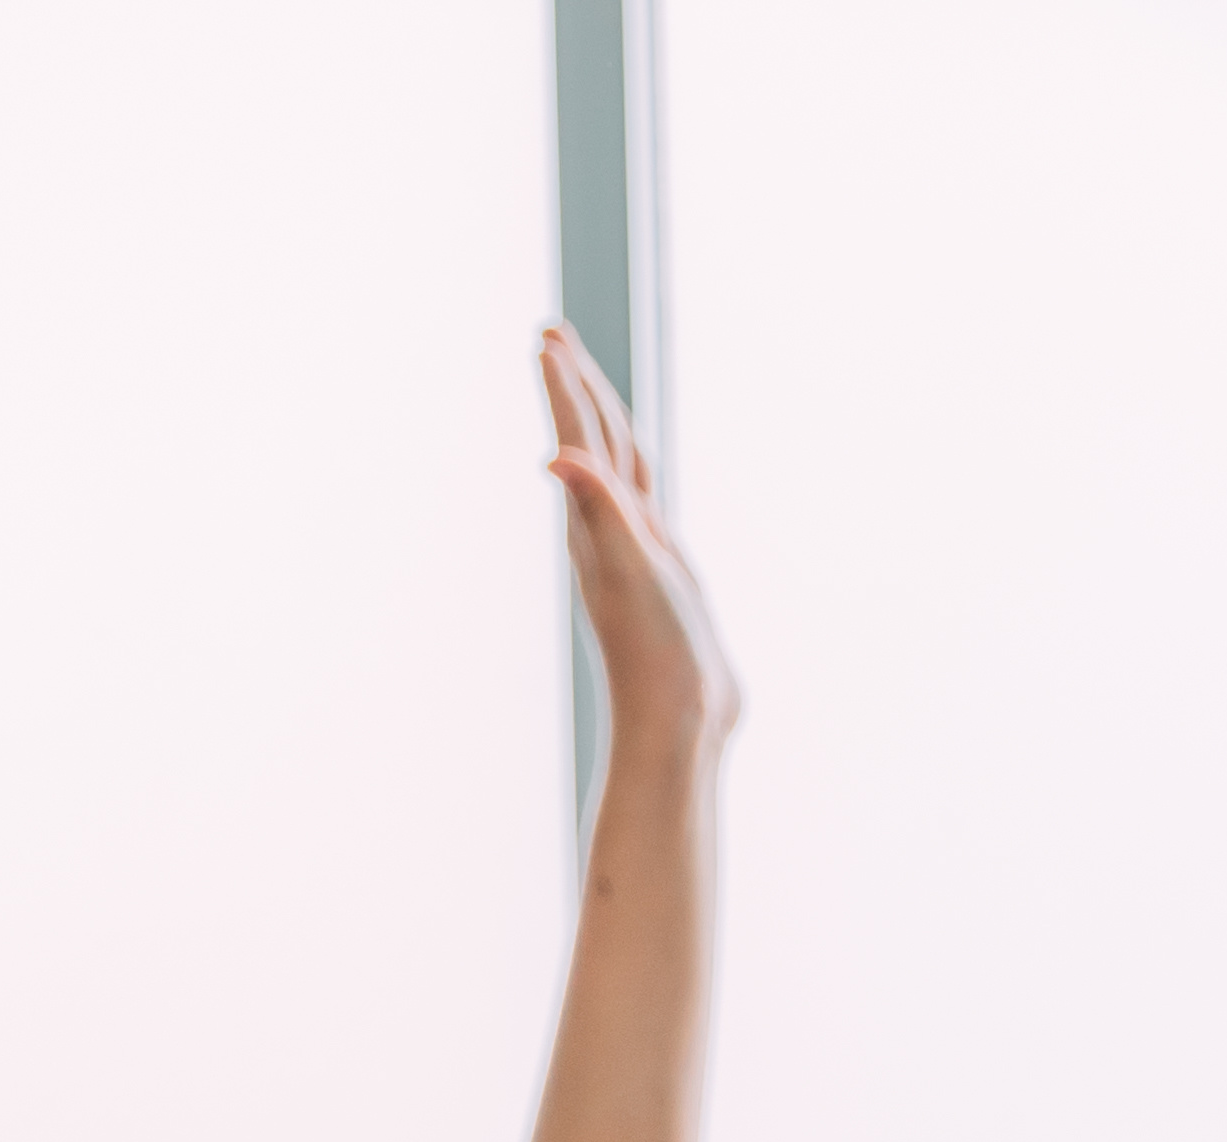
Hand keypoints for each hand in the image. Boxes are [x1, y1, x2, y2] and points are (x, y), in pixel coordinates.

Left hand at [541, 326, 735, 750]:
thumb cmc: (654, 650)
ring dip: (598, 426)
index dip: (567, 387)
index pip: (582, 438)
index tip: (546, 337)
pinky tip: (625, 485)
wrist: (679, 721)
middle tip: (552, 335)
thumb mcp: (628, 571)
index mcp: (601, 525)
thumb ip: (597, 510)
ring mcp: (635, 553)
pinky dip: (631, 482)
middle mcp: (611, 533)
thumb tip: (556, 459)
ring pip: (615, 472)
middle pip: (593, 442)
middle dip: (575, 388)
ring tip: (583, 389)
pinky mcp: (660, 576)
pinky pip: (641, 510)